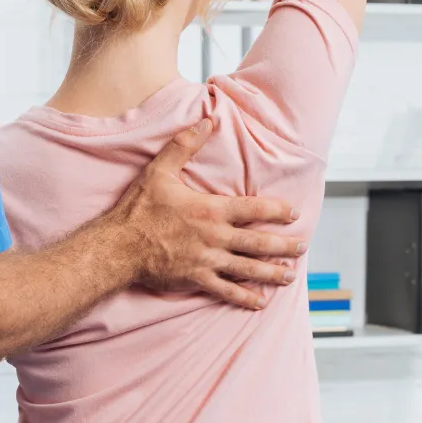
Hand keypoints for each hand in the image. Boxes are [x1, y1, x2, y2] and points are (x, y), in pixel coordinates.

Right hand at [106, 118, 306, 308]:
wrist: (119, 246)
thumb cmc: (140, 208)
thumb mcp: (160, 170)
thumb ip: (184, 145)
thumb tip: (207, 120)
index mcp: (211, 209)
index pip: (254, 208)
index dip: (277, 210)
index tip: (293, 212)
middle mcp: (216, 236)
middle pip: (259, 242)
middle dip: (284, 245)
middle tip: (302, 247)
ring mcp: (208, 260)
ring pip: (248, 268)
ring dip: (271, 272)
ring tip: (289, 275)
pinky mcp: (197, 279)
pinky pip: (226, 290)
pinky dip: (245, 297)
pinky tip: (260, 302)